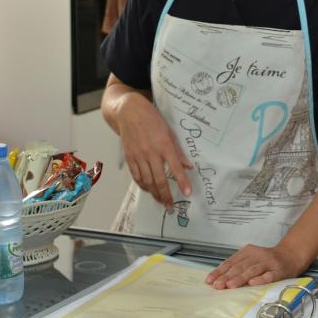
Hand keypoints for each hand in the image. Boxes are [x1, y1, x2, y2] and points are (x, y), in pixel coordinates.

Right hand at [115, 94, 191, 208]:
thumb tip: (188, 166)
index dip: (182, 181)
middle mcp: (151, 152)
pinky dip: (143, 185)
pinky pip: (136, 176)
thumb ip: (178, 151)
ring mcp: (138, 156)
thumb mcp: (169, 131)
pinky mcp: (129, 157)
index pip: (175, 167)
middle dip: (166, 195)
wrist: (128, 112)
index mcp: (164, 144)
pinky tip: (148, 190)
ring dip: (154, 193)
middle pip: (159, 179)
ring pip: (147, 181)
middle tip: (171, 206)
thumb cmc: (151, 119)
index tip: (188, 193)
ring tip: (161, 201)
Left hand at [204, 243, 305, 288]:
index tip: (210, 281)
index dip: (220, 271)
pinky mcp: (279, 270)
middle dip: (227, 276)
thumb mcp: (250, 259)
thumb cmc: (266, 261)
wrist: (290, 255)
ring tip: (230, 285)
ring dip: (241, 278)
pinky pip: (269, 275)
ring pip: (252, 270)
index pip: (231, 262)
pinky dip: (261, 279)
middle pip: (240, 266)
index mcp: (247, 252)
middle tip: (218, 286)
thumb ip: (237, 267)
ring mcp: (268, 263)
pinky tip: (253, 283)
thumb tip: (217, 279)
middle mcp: (256, 256)